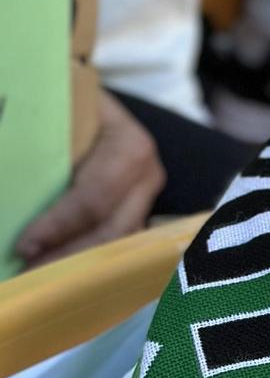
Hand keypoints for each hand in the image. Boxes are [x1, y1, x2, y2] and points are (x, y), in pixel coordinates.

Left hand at [13, 92, 164, 268]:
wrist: (89, 97)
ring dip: (76, 266)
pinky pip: (113, 245)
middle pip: (111, 232)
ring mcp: (145, 197)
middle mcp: (147, 176)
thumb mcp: (60, 108)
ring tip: (36, 279)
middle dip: (67, 258)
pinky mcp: (135, 212)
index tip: (22, 246)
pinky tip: (53, 270)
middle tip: (26, 275)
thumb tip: (11, 185)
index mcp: (130, 147)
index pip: (94, 197)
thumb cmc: (69, 100)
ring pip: (117, 245)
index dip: (58, 225)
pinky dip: (83, 261)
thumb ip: (36, 143)